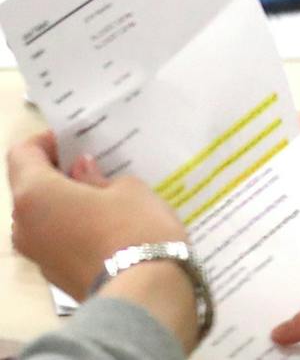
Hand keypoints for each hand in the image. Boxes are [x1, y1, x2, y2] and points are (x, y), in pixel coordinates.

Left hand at [8, 132, 187, 299]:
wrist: (143, 294)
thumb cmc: (133, 228)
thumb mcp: (127, 188)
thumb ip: (97, 177)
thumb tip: (81, 171)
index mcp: (34, 195)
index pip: (22, 154)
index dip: (47, 141)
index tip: (77, 140)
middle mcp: (23, 225)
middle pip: (31, 187)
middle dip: (58, 173)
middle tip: (96, 166)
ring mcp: (35, 253)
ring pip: (43, 215)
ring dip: (66, 202)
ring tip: (106, 197)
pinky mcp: (53, 274)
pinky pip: (56, 238)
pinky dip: (74, 226)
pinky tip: (107, 226)